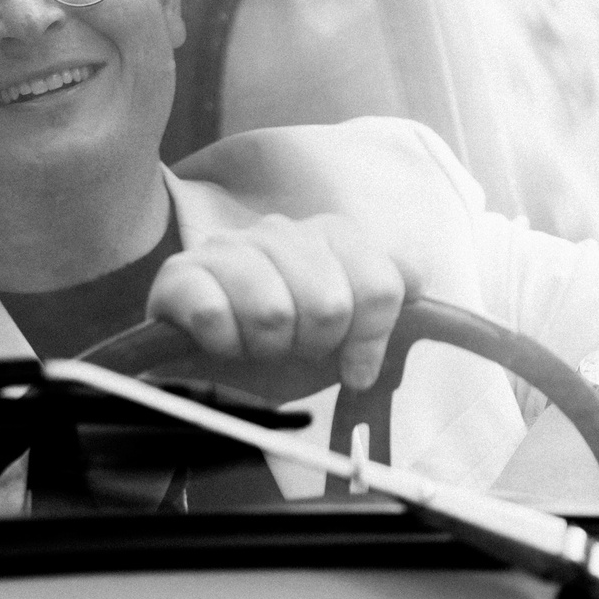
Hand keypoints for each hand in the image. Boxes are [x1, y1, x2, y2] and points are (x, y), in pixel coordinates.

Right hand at [146, 212, 420, 396]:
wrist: (209, 366)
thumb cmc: (286, 344)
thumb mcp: (349, 329)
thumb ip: (386, 298)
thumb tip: (417, 284)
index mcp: (329, 236)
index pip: (382, 284)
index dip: (372, 337)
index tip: (355, 364)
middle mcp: (279, 232)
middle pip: (330, 304)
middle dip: (315, 345)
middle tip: (295, 349)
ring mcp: (227, 249)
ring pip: (272, 311)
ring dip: (267, 348)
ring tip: (257, 346)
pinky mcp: (180, 275)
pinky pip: (214, 317)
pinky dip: (223, 346)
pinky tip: (220, 343)